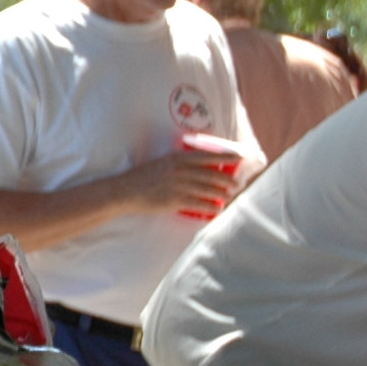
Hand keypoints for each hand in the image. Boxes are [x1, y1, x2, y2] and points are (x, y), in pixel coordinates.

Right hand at [119, 147, 242, 221]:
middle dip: (228, 180)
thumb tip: (200, 167)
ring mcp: (179, 186)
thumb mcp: (162, 163)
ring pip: (209, 190)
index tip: (240, 158)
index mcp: (177, 158)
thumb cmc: (143, 177)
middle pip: (212, 175)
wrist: (125, 191)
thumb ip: (180, 163)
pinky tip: (217, 209)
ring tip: (228, 197)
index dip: (226, 157)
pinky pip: (200, 204)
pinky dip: (211, 207)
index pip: (208, 156)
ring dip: (222, 194)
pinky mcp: (176, 201)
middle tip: (236, 185)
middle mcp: (180, 170)